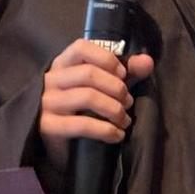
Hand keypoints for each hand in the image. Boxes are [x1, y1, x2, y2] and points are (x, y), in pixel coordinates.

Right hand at [40, 40, 154, 169]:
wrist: (57, 146)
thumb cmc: (81, 109)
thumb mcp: (103, 87)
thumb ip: (126, 73)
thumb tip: (147, 61)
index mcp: (63, 64)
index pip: (81, 48)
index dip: (107, 59)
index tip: (123, 74)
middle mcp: (51, 79)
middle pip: (89, 73)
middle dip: (117, 88)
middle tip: (128, 102)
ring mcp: (47, 102)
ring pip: (87, 97)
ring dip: (114, 109)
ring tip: (124, 120)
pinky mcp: (48, 126)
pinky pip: (82, 124)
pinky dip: (105, 130)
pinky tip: (117, 135)